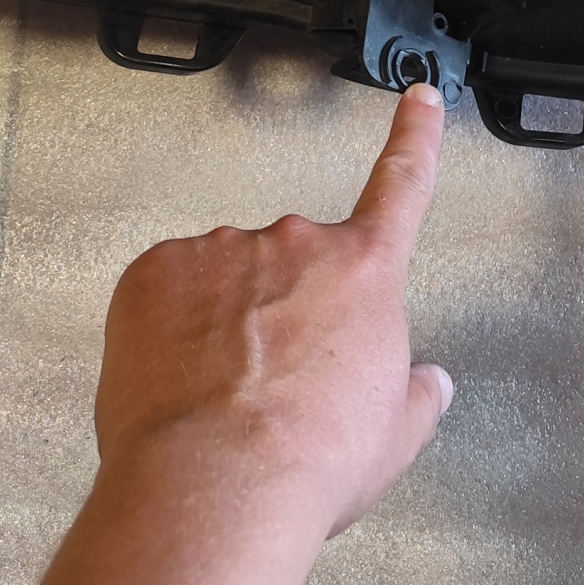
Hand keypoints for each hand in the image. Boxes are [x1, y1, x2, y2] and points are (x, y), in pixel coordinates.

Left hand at [93, 83, 452, 539]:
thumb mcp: (392, 437)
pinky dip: (166, 327)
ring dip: (220, 321)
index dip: (415, 138)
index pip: (402, 186)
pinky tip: (175, 381)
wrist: (217, 486)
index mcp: (364, 273)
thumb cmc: (306, 464)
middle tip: (268, 385)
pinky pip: (165, 289)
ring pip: (224, 280)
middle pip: (293, 266)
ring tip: (216, 398)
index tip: (419, 98)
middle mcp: (297, 243)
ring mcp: (223, 250)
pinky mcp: (156, 269)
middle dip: (281, 310)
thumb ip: (415, 397)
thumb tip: (427, 386)